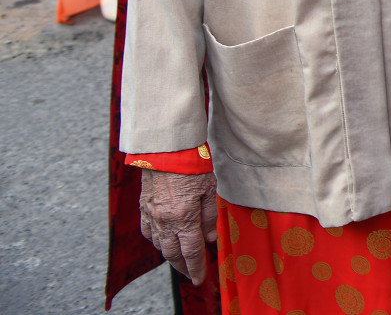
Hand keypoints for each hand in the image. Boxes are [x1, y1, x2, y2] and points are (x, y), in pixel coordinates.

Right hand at [138, 169, 216, 284]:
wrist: (166, 150)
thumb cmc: (191, 166)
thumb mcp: (209, 189)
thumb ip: (209, 216)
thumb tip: (209, 238)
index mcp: (183, 217)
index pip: (191, 251)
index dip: (196, 267)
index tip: (200, 277)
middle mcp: (164, 220)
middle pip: (173, 253)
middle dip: (183, 267)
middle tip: (191, 274)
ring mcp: (151, 215)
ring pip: (159, 245)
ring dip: (170, 256)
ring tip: (180, 261)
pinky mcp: (143, 208)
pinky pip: (148, 232)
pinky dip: (156, 241)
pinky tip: (163, 242)